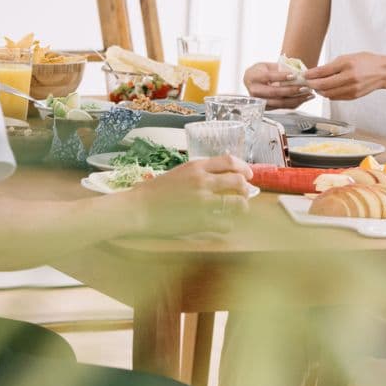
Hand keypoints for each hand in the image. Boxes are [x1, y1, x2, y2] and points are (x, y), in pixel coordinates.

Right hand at [131, 154, 253, 233]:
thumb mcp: (178, 173)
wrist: (137, 208)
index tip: (248, 174)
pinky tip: (224, 224)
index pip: (229, 161)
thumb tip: (217, 176)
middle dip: (245, 188)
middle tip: (244, 194)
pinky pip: (226, 223)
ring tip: (238, 210)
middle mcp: (203, 182)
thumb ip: (198, 173)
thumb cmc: (153, 191)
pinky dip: (229, 224)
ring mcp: (203, 202)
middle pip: (238, 181)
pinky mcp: (201, 221)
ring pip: (237, 203)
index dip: (243, 167)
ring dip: (242, 207)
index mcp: (196, 167)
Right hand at [244, 61, 312, 108]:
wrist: (252, 80)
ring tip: (308, 94)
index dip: (281, 77)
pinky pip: (283, 107)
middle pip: (274, 92)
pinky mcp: (267, 108)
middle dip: (291, 90)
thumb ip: (280, 68)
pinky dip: (295, 103)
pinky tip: (304, 99)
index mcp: (253, 77)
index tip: (294, 75)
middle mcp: (254, 90)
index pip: (268, 77)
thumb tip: (299, 72)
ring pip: (280, 102)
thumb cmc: (261, 71)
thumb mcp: (268, 66)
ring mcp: (260, 101)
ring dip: (296, 99)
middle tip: (304, 87)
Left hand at [303, 53, 385, 99]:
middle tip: (307, 82)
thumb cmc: (366, 62)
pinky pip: (335, 97)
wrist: (383, 72)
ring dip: (319, 91)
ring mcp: (351, 89)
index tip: (304, 75)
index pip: (323, 71)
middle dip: (312, 85)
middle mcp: (349, 77)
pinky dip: (328, 94)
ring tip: (316, 86)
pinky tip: (327, 89)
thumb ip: (332, 65)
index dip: (311, 74)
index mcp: (347, 64)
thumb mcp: (348, 57)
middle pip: (323, 85)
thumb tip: (316, 72)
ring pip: (328, 94)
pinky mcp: (353, 96)